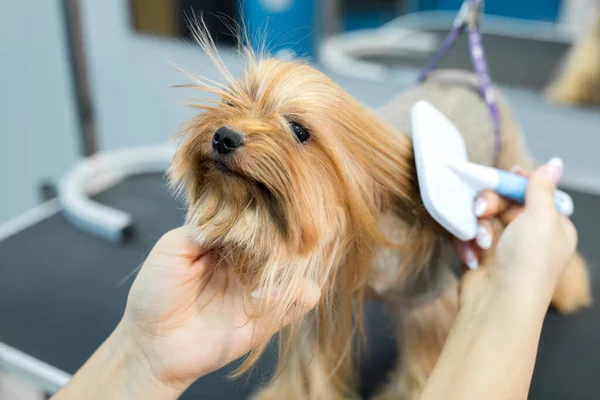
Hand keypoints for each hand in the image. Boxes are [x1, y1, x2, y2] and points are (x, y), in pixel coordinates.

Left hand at [116, 226, 319, 392]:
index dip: (262, 214)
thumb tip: (237, 214)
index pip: (254, 220)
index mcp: (224, 243)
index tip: (268, 208)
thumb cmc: (154, 293)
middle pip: (277, 241)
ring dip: (293, 264)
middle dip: (280, 237)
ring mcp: (259, 289)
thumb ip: (204, 227)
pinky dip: (301, 294)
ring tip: (274, 267)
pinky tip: (280, 293)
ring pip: (293, 268)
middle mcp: (246, 262)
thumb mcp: (171, 248)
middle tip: (275, 238)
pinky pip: (299, 303)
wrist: (150, 345)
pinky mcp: (268, 318)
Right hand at [453, 158, 576, 304]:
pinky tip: (472, 254)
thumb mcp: (541, 218)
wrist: (497, 305)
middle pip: (505, 202)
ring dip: (478, 225)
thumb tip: (555, 163)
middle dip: (491, 204)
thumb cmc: (527, 263)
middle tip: (481, 209)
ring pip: (484, 217)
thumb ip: (541, 188)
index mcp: (553, 227)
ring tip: (480, 241)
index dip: (519, 183)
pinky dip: (468, 242)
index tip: (506, 173)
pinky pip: (469, 236)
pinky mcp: (482, 257)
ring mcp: (505, 248)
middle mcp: (531, 237)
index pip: (535, 194)